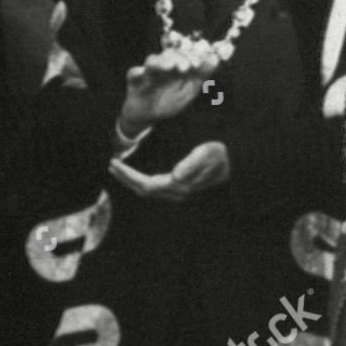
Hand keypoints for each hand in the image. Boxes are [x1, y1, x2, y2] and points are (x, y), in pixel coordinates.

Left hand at [108, 140, 229, 201]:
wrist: (234, 161)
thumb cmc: (220, 154)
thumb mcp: (208, 153)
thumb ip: (193, 163)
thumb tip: (176, 175)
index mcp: (180, 186)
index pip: (146, 184)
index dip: (128, 176)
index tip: (115, 163)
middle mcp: (177, 192)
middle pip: (143, 190)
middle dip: (125, 178)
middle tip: (112, 164)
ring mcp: (179, 192)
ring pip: (148, 190)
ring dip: (131, 180)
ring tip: (118, 168)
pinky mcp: (180, 188)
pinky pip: (154, 187)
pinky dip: (140, 181)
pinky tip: (135, 173)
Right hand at [119, 47, 219, 133]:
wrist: (147, 116)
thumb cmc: (168, 101)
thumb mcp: (188, 91)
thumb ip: (200, 76)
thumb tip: (215, 59)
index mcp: (177, 67)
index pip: (185, 55)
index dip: (192, 56)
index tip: (198, 63)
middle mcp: (162, 67)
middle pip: (169, 55)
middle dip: (179, 58)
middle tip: (186, 67)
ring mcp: (148, 73)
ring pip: (152, 61)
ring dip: (162, 62)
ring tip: (171, 66)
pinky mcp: (134, 81)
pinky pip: (134, 73)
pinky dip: (138, 72)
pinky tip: (143, 73)